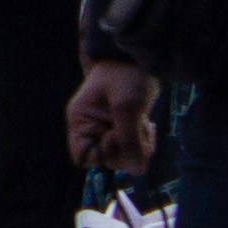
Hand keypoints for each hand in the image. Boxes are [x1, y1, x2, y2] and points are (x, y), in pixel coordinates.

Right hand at [69, 56, 161, 175]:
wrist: (140, 58)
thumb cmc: (126, 76)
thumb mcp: (127, 107)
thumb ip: (129, 140)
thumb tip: (136, 170)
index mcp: (81, 121)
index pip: (82, 157)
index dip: (102, 154)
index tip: (115, 137)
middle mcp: (92, 128)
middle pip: (108, 159)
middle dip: (127, 148)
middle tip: (136, 129)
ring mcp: (108, 129)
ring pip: (124, 155)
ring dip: (138, 145)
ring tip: (143, 124)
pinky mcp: (123, 128)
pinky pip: (133, 148)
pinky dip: (143, 141)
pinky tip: (146, 125)